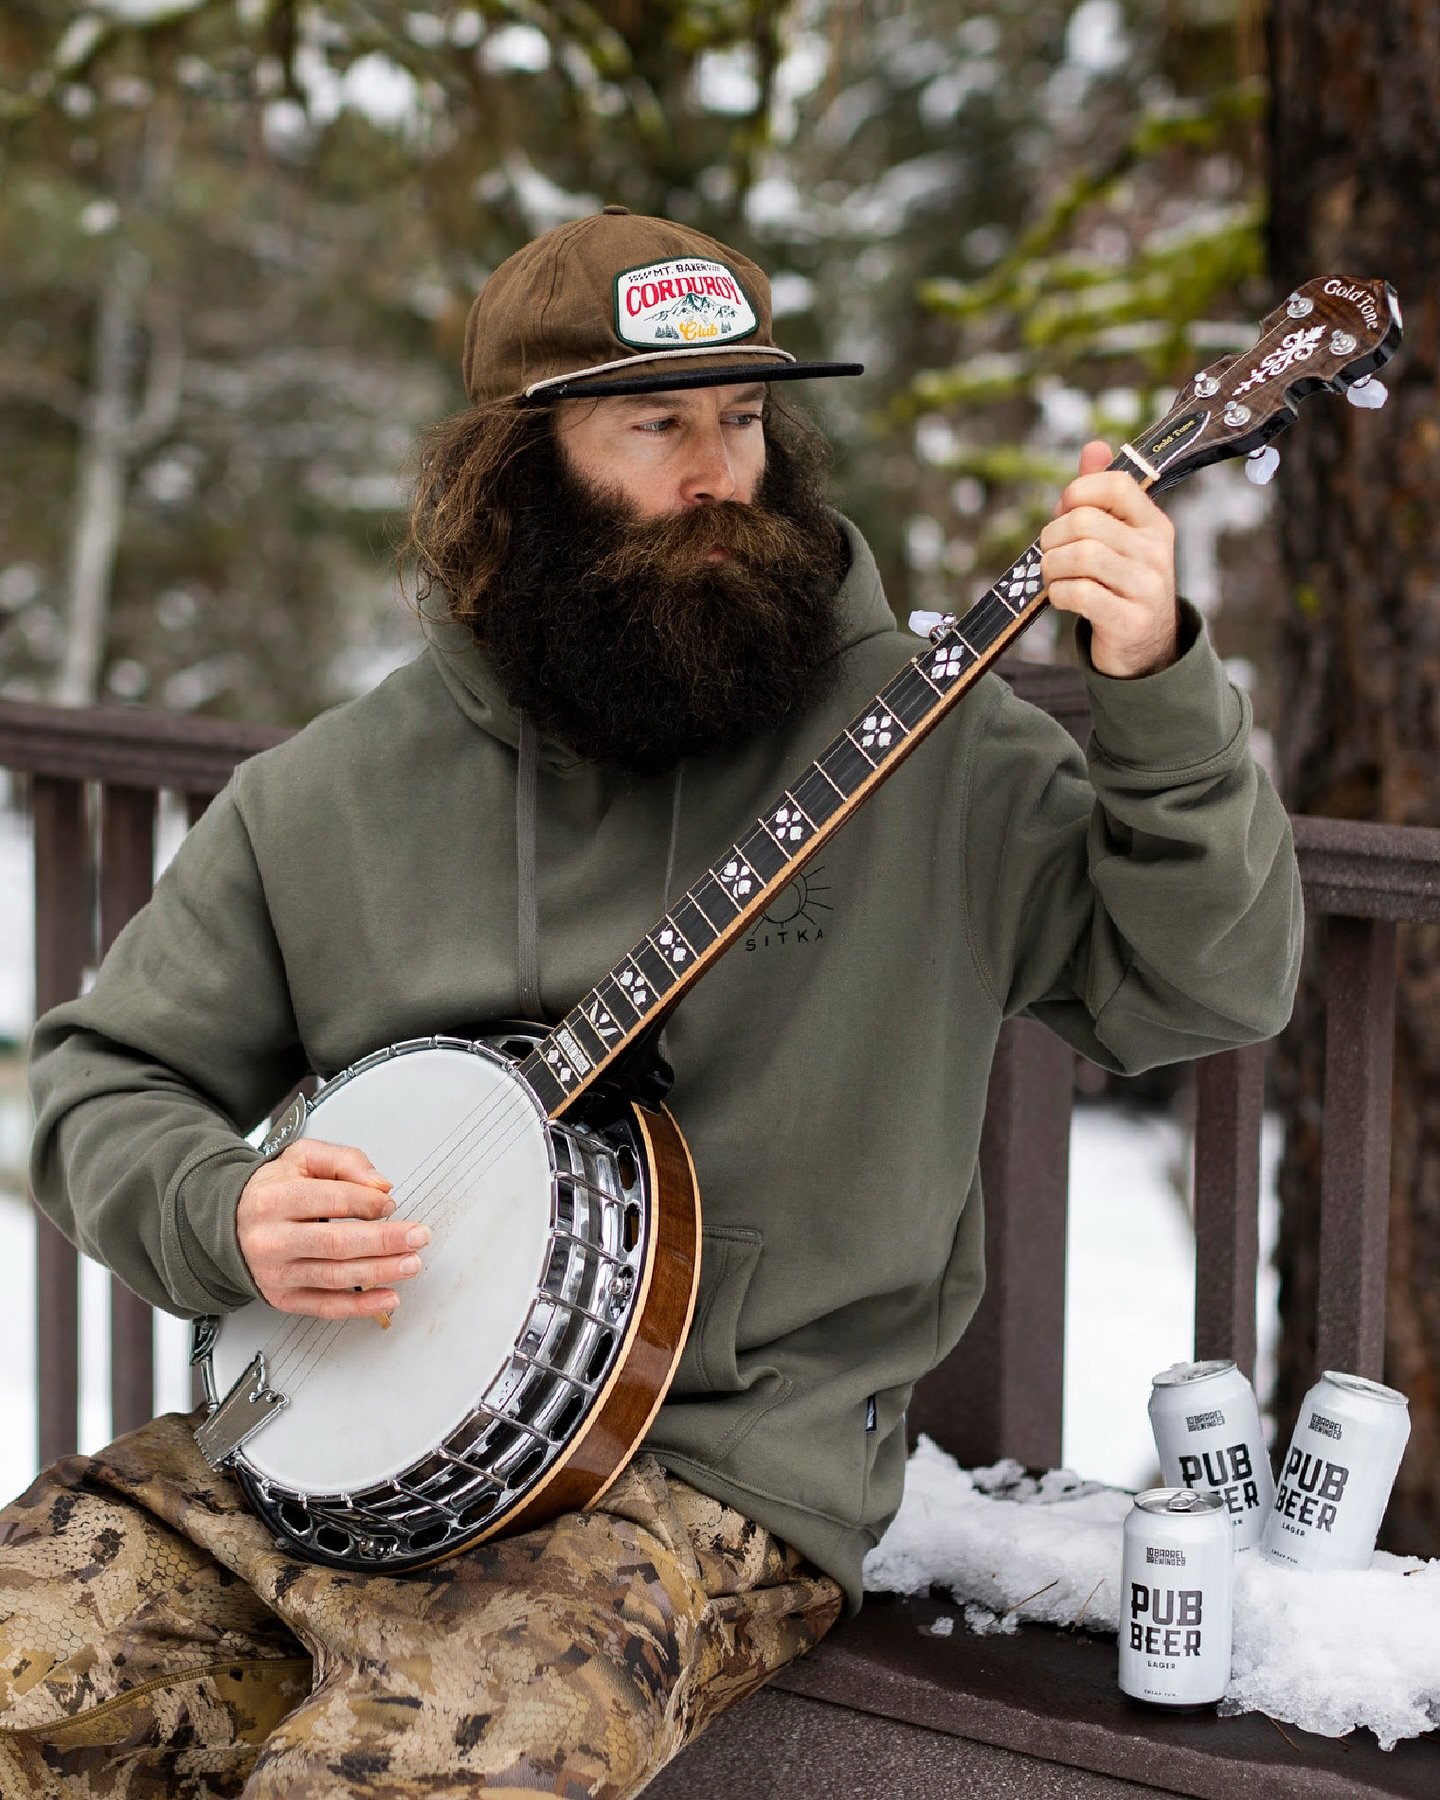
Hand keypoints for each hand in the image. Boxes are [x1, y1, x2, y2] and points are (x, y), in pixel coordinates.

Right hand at [236, 1138, 428, 1318]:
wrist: (232, 1223)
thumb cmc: (274, 1190)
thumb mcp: (303, 1158)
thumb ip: (344, 1161)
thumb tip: (380, 1185)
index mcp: (274, 1199)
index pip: (332, 1200)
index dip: (369, 1203)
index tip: (390, 1204)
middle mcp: (271, 1239)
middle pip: (337, 1243)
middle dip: (385, 1241)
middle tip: (417, 1237)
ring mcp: (276, 1273)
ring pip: (335, 1277)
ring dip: (380, 1272)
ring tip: (410, 1263)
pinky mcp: (284, 1298)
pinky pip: (326, 1307)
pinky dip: (362, 1307)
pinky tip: (389, 1297)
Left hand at [1039, 440, 1178, 677]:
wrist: (1145, 647)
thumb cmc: (1118, 583)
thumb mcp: (1116, 538)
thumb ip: (1101, 496)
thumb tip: (1094, 446)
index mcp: (1154, 524)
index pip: (1116, 484)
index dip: (1079, 491)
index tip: (1065, 510)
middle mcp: (1155, 552)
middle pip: (1086, 522)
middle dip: (1052, 537)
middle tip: (1049, 553)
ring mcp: (1146, 588)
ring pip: (1081, 557)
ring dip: (1051, 567)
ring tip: (1053, 577)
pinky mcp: (1129, 621)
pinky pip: (1081, 594)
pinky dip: (1059, 594)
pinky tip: (1063, 598)